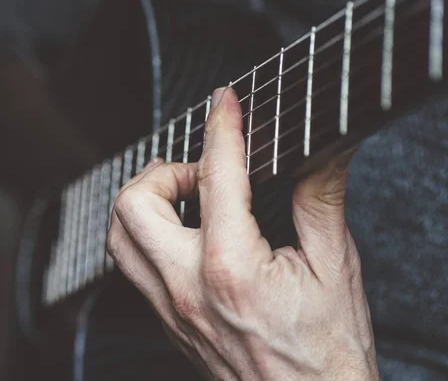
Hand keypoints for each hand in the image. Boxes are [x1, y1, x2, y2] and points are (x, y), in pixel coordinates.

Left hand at [107, 88, 378, 379]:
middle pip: (134, 203)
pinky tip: (175, 231)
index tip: (224, 102)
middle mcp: (187, 288)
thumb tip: (324, 150)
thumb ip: (320, 198)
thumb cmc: (327, 351)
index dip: (220, 126)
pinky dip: (142, 234)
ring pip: (118, 237)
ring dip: (141, 201)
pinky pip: (130, 267)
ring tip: (178, 191)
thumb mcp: (335, 266)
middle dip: (163, 170)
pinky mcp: (167, 322)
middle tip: (199, 169)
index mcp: (231, 268)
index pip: (215, 175)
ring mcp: (170, 308)